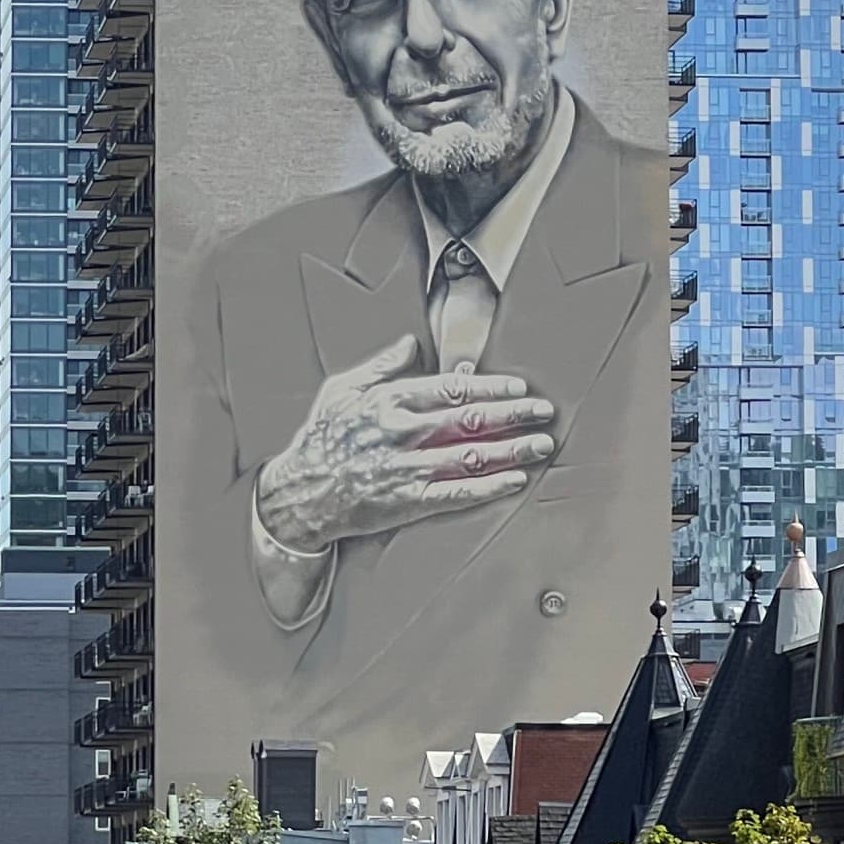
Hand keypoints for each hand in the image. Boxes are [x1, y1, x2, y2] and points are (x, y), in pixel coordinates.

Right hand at [256, 334, 555, 554]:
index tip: (520, 387)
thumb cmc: (321, 438)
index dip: (491, 386)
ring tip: (542, 444)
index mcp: (390, 400)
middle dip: (514, 414)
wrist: (299, 493)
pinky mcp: (407, 501)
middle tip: (545, 412)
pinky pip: (457, 493)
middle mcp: (403, 431)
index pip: (452, 388)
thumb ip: (381, 365)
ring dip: (512, 449)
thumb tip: (411, 342)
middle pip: (470, 419)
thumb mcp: (342, 389)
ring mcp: (407, 468)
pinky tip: (515, 480)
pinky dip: (489, 487)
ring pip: (471, 455)